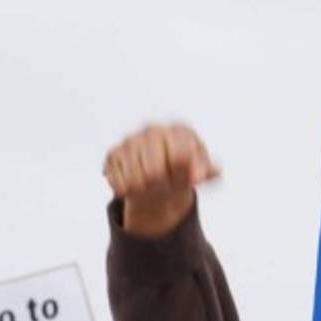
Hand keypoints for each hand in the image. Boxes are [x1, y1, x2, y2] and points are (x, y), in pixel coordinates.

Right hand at [103, 123, 219, 236]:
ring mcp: (131, 139)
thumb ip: (206, 173)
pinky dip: (130, 191)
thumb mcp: (202, 173)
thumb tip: (199, 176)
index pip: (179, 158)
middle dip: (162, 184)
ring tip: (153, 183)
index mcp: (180, 131)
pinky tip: (138, 184)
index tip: (186, 176)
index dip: (182, 175)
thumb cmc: (186, 171)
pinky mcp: (113, 153)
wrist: (164, 174)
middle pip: (154, 172)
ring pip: (135, 180)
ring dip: (146, 190)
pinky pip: (121, 183)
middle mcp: (154, 129)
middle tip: (167, 182)